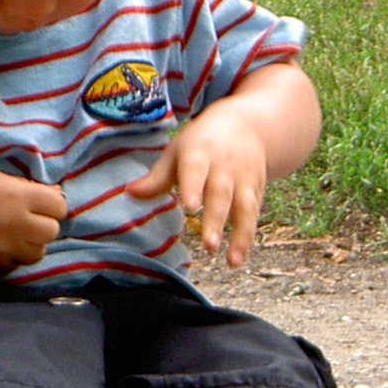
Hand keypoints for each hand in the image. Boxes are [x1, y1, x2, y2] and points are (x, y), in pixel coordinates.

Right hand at [0, 171, 68, 269]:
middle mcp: (16, 222)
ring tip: (15, 236)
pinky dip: (14, 256)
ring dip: (32, 244)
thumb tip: (58, 194)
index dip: (52, 206)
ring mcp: (7, 246)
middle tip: (28, 221)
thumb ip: (27, 187)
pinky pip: (18, 263)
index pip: (58, 205)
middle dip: (43, 226)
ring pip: (39, 252)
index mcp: (18, 195)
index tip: (43, 205)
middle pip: (52, 231)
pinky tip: (1, 245)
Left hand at [126, 102, 269, 266]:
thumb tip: (130, 194)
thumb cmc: (202, 143)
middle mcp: (225, 166)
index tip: (190, 207)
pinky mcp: (257, 191)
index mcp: (200, 153)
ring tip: (232, 261)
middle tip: (208, 244)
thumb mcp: (177, 152)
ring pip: (244, 207)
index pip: (196, 170)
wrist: (246, 125)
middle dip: (216, 219)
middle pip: (221, 194)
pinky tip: (238, 259)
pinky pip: (253, 216)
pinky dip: (247, 238)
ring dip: (240, 235)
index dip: (194, 187)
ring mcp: (243, 179)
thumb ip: (157, 177)